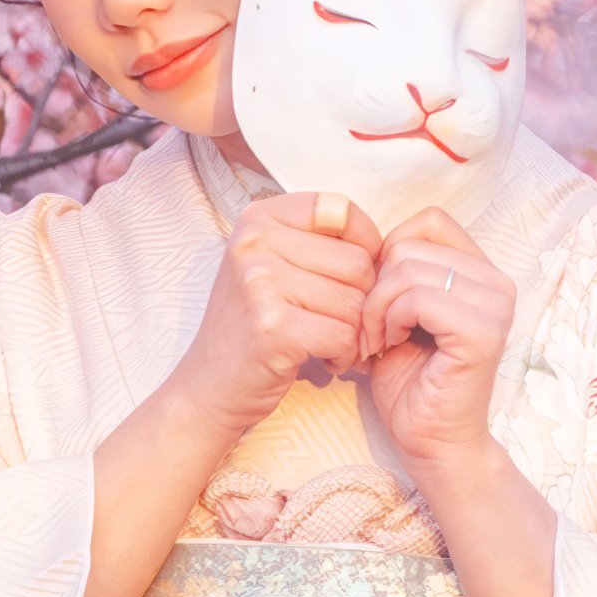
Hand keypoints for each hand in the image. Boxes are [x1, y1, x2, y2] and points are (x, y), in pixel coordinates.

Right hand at [170, 190, 385, 436]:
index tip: (355, 277)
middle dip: (361, 301)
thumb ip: (319, 243)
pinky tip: (325, 360)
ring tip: (327, 342)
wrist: (208, 386)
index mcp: (259, 218)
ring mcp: (260, 282)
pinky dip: (345, 356)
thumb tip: (388, 247)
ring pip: (356, 302)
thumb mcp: (272, 265)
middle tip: (339, 324)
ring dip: (354, 334)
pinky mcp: (273, 326)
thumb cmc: (253, 325)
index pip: (341, 210)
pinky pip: (345, 335)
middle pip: (357, 262)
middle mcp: (255, 242)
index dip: (365, 244)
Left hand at [357, 207, 515, 465]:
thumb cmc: (410, 381)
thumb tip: (359, 237)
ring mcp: (495, 306)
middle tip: (369, 332)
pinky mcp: (483, 332)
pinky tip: (388, 348)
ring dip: (376, 308)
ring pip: (407, 268)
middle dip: (374, 288)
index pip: (428, 220)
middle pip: (409, 244)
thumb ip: (394, 270)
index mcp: (481, 271)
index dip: (388, 254)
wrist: (431, 443)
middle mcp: (497, 281)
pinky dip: (389, 322)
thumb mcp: (395, 310)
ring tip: (377, 342)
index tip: (378, 302)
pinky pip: (417, 298)